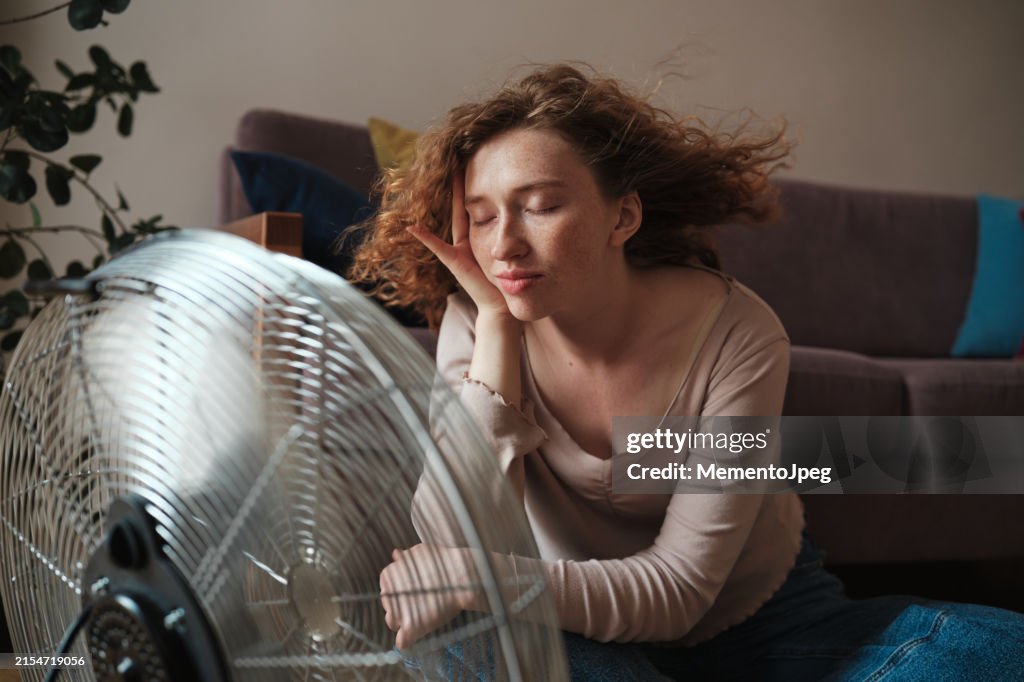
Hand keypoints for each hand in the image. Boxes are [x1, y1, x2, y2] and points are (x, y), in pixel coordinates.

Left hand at [379, 544, 477, 649]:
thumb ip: (405, 557)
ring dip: (403, 620)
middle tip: (421, 601)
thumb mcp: (419, 552)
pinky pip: (402, 641)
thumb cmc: (442, 561)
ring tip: (422, 616)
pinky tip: (416, 636)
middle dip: (401, 604)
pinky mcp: (411, 627)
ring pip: (392, 622)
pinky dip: (408, 640)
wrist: (460, 576)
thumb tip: (396, 555)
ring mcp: (398, 612)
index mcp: (387, 576)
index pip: (386, 589)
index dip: (400, 591)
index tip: (413, 591)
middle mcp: (388, 594)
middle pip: (389, 605)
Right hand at [406, 173, 509, 317]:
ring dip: (444, 201)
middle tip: (453, 159)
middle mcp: (466, 241)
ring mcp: (458, 250)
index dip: (473, 186)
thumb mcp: (509, 255)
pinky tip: (412, 226)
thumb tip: (534, 217)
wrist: (500, 305)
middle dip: (457, 184)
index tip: (473, 164)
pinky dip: (425, 238)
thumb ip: (512, 239)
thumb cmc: (506, 281)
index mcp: (479, 236)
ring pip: (452, 220)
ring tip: (434, 179)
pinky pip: (438, 247)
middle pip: (462, 206)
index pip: (476, 205)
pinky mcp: (454, 263)